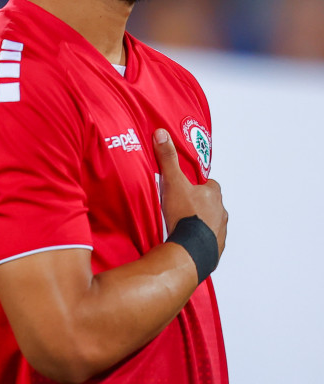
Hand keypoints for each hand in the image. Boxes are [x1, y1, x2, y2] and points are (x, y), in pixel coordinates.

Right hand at [153, 128, 225, 253]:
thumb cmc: (185, 215)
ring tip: (182, 224)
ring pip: (211, 221)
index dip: (199, 185)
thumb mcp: (172, 182)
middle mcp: (221, 211)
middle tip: (181, 205)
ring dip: (201, 221)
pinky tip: (187, 239)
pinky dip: (200, 239)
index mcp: (213, 194)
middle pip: (211, 203)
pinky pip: (209, 240)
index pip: (210, 184)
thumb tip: (162, 134)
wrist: (191, 248)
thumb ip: (167, 159)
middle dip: (200, 203)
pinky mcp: (216, 247)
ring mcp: (220, 230)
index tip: (188, 187)